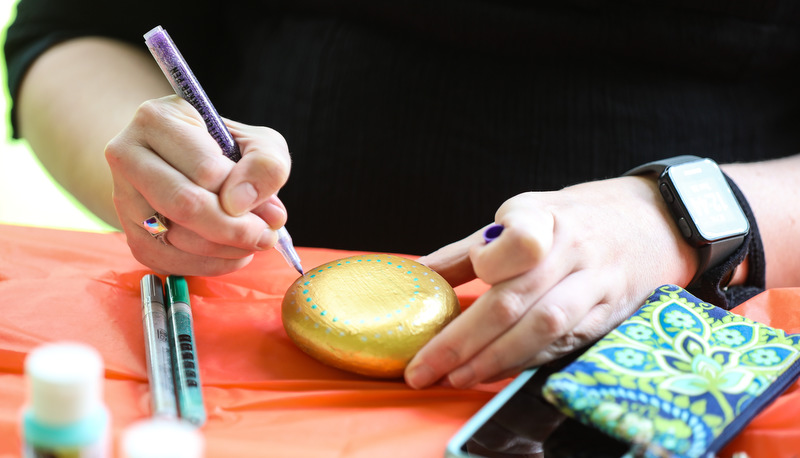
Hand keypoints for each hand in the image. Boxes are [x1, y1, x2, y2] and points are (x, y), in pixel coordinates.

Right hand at [105, 95, 291, 275]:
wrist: (186, 165)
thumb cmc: (225, 150)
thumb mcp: (258, 143)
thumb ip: (264, 164)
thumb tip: (242, 204)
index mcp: (157, 119)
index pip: (205, 168)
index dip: (244, 193)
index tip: (270, 207)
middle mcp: (128, 155)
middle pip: (184, 204)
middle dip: (236, 229)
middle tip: (266, 236)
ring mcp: (123, 198)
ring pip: (177, 237)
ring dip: (228, 248)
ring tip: (254, 241)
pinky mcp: (132, 236)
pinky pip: (171, 262)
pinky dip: (211, 265)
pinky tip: (233, 253)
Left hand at [405, 176, 696, 388]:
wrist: (653, 221)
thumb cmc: (572, 220)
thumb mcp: (521, 217)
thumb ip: (469, 250)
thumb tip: (414, 274)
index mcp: (544, 217)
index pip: (518, 242)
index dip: (488, 264)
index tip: (464, 277)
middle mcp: (573, 250)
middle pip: (515, 300)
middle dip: (464, 340)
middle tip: (425, 367)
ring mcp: (596, 284)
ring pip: (543, 327)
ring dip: (496, 359)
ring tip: (456, 377)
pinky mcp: (609, 314)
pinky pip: (565, 343)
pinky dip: (528, 361)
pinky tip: (497, 372)